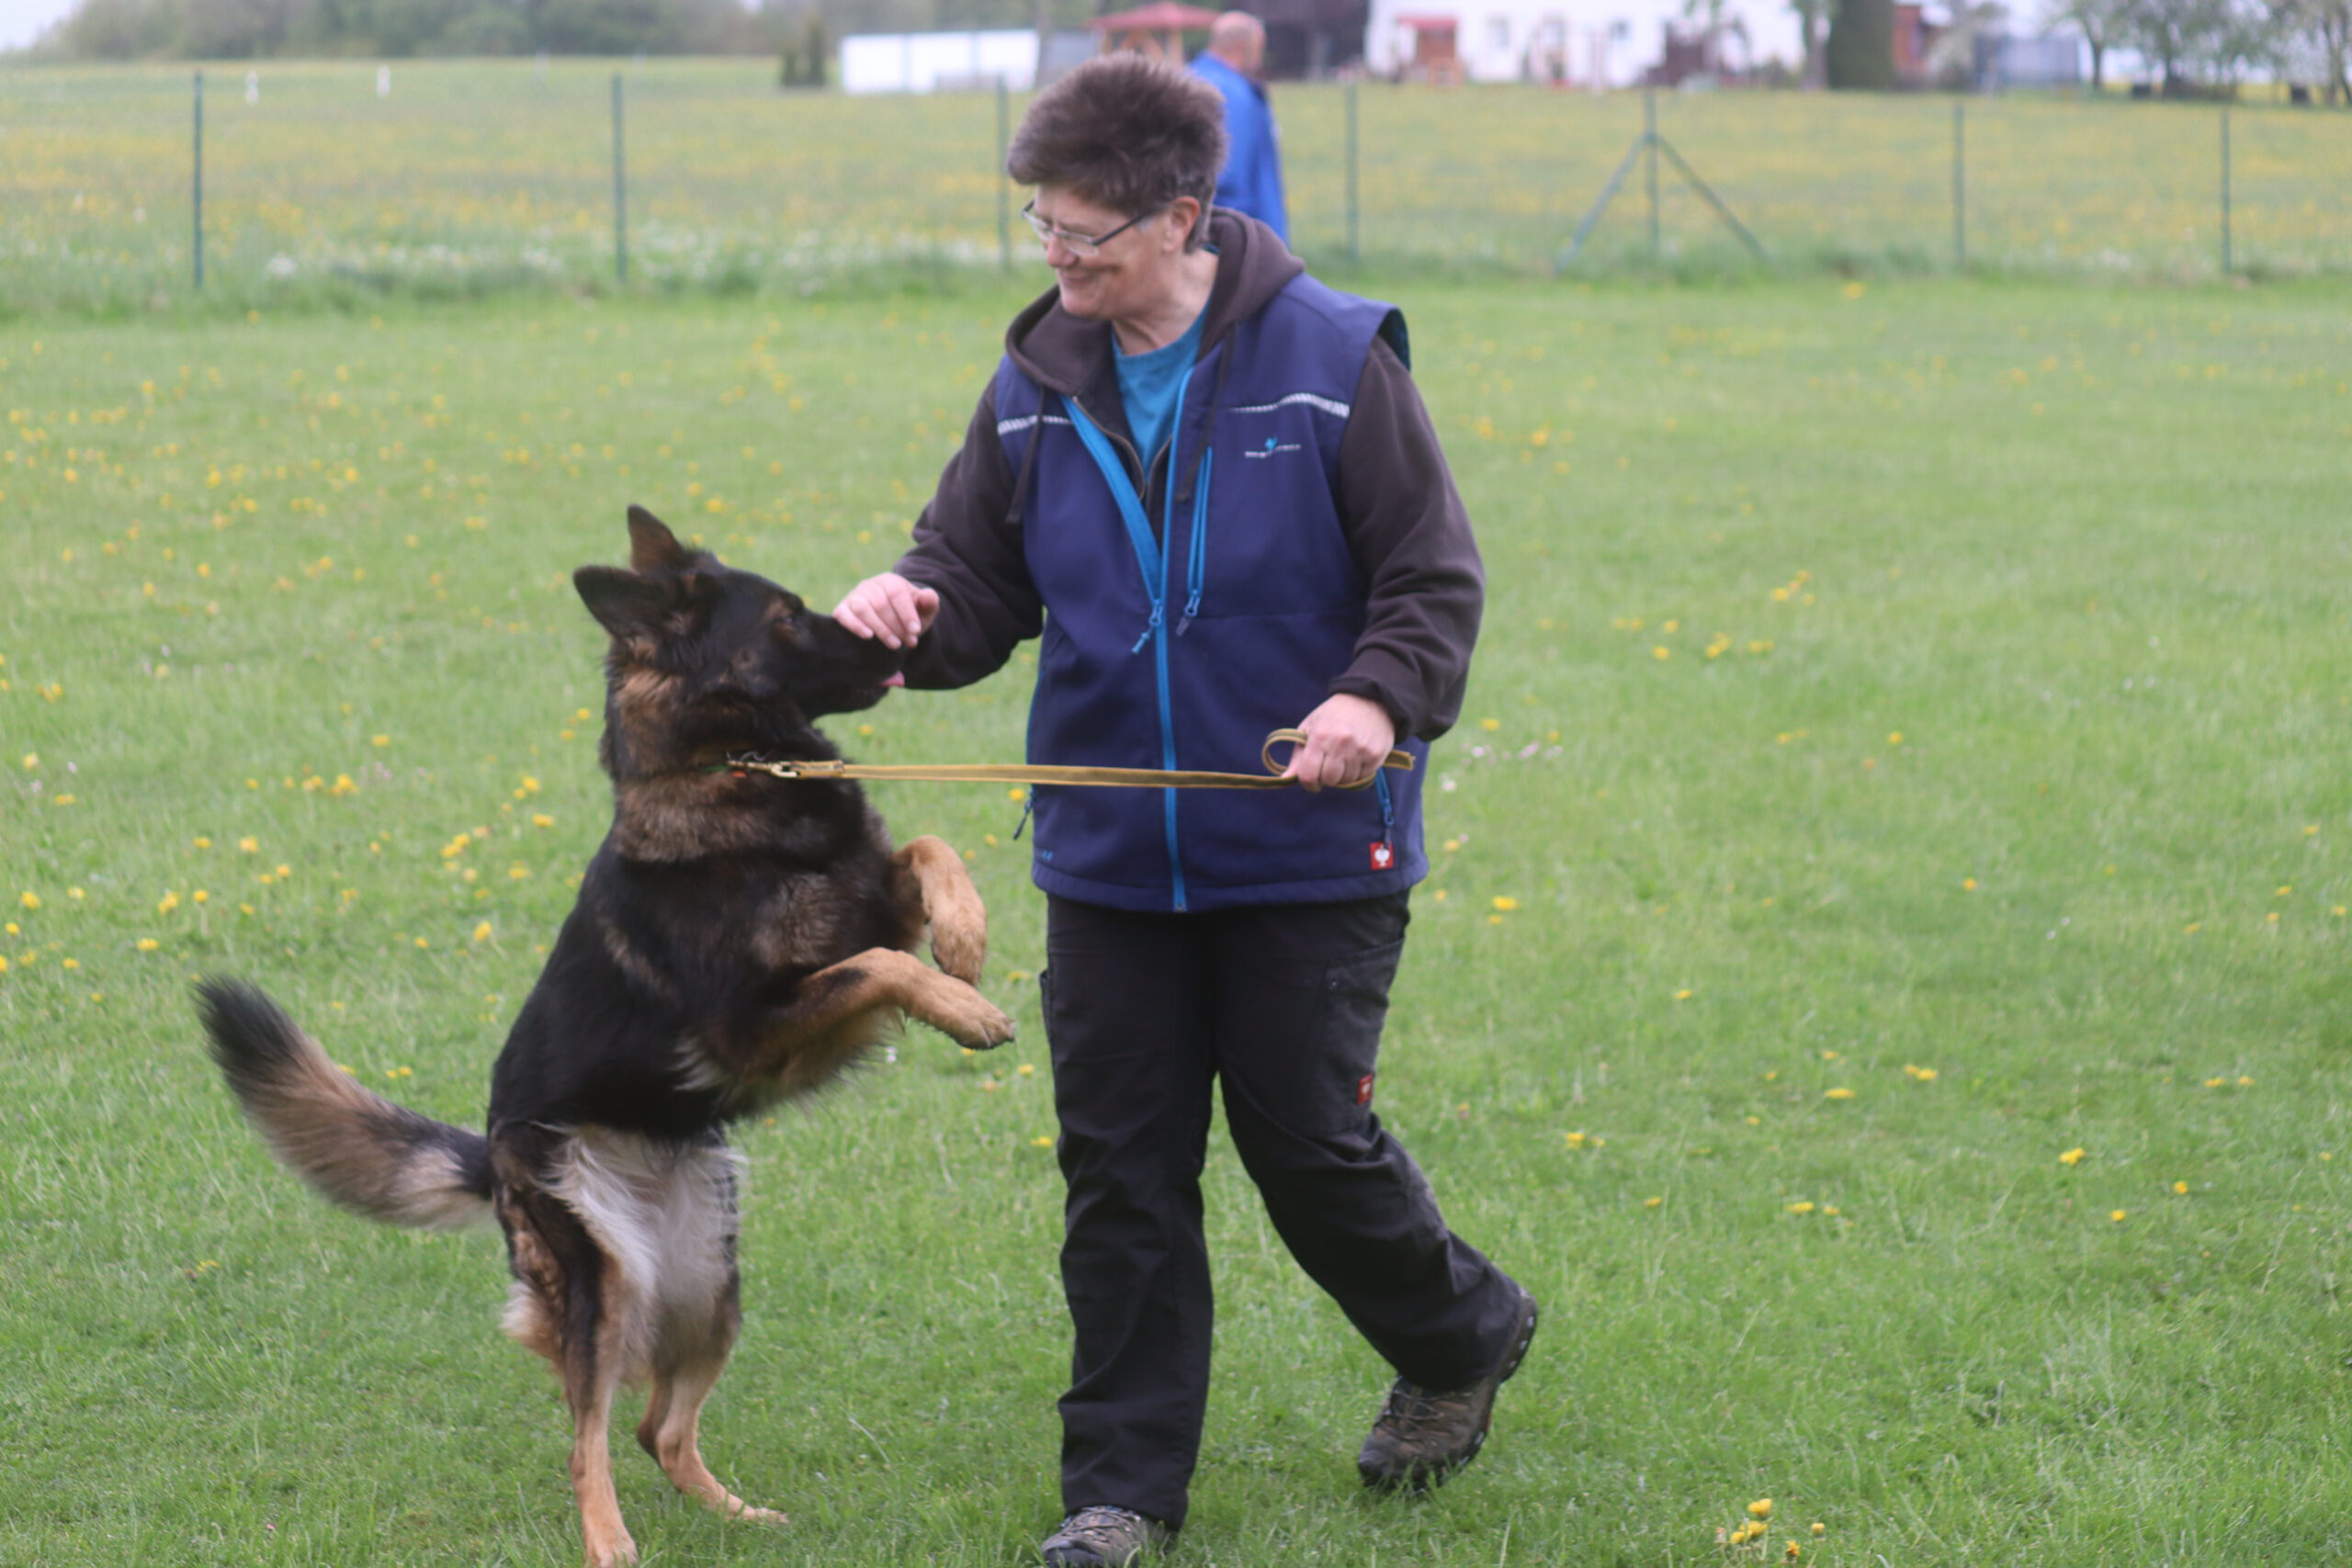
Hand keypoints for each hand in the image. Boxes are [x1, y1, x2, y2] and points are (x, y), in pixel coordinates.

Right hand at [833, 572, 938, 649]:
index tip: (915, 631)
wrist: (892, 625)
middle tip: (908, 642)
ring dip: (880, 629)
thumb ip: (929, 602)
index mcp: (890, 581)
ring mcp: (854, 596)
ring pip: (863, 609)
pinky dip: (855, 625)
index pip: (896, 592)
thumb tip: (928, 595)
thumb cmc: (908, 617)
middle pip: (881, 603)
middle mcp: (870, 585)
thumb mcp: (924, 610)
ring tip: (894, 644)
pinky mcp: (843, 610)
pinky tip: (869, 636)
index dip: (906, 612)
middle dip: (896, 625)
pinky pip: (843, 615)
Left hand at [1281, 693, 1396, 792]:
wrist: (1369, 700)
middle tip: (1329, 764)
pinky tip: (1357, 756)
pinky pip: (1362, 777)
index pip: (1308, 775)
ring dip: (1343, 775)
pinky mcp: (1375, 755)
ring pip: (1347, 781)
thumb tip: (1285, 779)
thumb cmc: (1333, 715)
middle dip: (1326, 777)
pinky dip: (1358, 771)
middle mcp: (1340, 744)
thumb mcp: (1310, 728)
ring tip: (1344, 757)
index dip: (1308, 784)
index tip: (1312, 782)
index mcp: (1320, 736)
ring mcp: (1360, 750)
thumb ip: (1298, 756)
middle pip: (1329, 781)